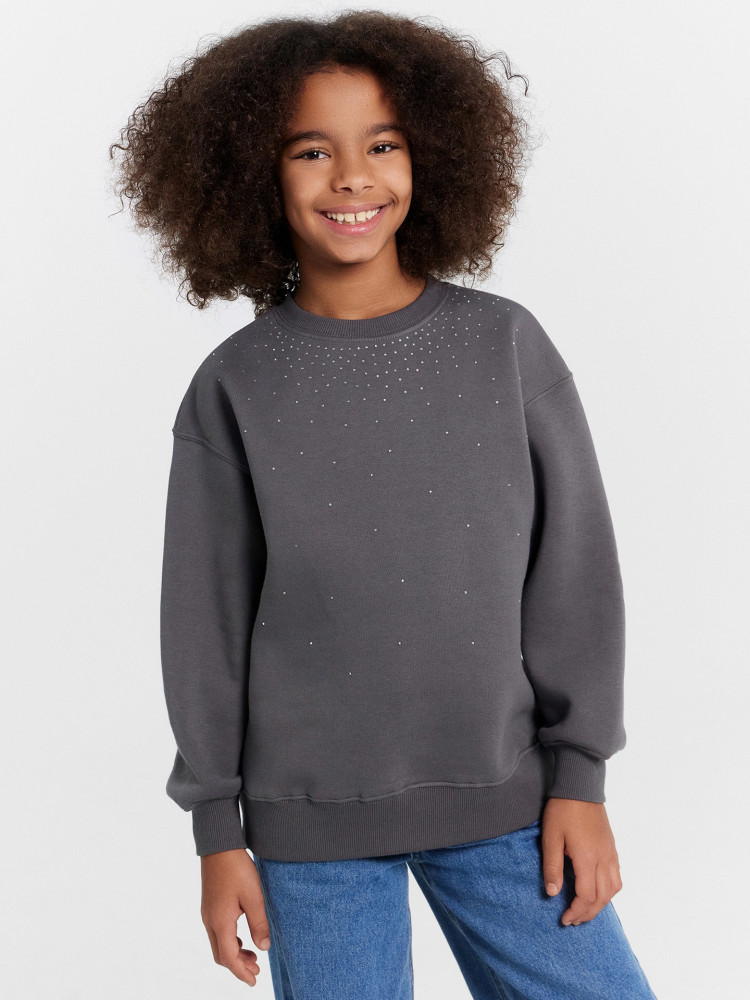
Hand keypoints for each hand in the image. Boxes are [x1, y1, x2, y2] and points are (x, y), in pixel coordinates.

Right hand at [200, 848, 270, 986]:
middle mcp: (209, 921)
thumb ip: (259, 924)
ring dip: (234, 954)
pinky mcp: (209, 906)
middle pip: (221, 955)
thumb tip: (263, 948)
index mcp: (220, 922)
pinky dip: (230, 942)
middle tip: (256, 970)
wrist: (219, 845)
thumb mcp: (254, 897)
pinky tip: (242, 938)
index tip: (254, 981)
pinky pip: (217, 933)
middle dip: (238, 966)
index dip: (242, 972)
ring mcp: (207, 913)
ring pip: (218, 944)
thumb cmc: (237, 869)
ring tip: (252, 955)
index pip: (229, 958)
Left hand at [541, 798, 622, 926]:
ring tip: (585, 909)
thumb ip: (552, 867)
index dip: (576, 911)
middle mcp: (604, 859)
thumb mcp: (551, 837)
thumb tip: (553, 893)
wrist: (580, 785)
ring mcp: (611, 852)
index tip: (564, 919)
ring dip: (601, 904)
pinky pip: (616, 876)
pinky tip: (597, 890)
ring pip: (613, 889)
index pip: (586, 896)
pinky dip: (609, 891)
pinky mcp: (612, 846)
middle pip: (602, 897)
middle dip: (588, 913)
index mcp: (587, 858)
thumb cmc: (562, 809)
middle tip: (572, 920)